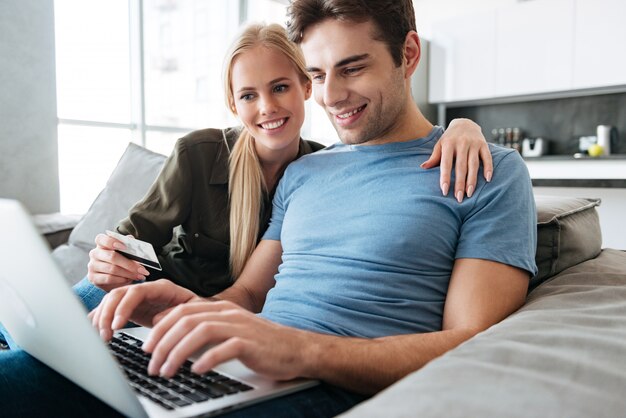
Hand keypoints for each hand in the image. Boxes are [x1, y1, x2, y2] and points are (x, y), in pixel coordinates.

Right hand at [87, 233, 150, 291]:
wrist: (114, 278)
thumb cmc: (121, 261)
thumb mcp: (125, 253)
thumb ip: (128, 245)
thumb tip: (132, 240)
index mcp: (102, 243)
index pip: (102, 239)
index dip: (112, 241)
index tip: (125, 247)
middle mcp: (95, 253)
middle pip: (111, 257)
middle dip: (129, 264)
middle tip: (142, 269)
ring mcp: (92, 266)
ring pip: (112, 269)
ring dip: (129, 273)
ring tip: (140, 276)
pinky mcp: (93, 277)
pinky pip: (109, 278)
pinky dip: (121, 279)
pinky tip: (129, 279)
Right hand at [89, 279, 198, 340]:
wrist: (200, 316)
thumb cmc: (199, 313)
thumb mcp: (193, 313)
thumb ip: (176, 314)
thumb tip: (158, 320)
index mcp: (162, 288)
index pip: (136, 292)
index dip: (123, 307)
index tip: (117, 326)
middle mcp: (147, 290)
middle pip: (119, 294)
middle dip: (107, 314)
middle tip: (106, 335)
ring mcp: (139, 299)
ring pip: (112, 301)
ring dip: (103, 317)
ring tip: (103, 337)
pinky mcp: (134, 309)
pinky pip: (112, 309)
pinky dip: (102, 317)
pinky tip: (96, 328)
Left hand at [141, 300, 309, 380]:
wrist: (294, 349)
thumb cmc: (260, 343)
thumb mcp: (228, 330)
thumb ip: (202, 326)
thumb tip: (169, 330)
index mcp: (221, 308)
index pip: (182, 311)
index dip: (161, 328)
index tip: (147, 347)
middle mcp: (228, 313)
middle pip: (187, 321)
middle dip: (163, 343)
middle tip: (152, 364)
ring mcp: (240, 327)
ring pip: (200, 332)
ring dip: (178, 353)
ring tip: (167, 371)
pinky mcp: (251, 344)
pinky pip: (224, 348)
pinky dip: (207, 359)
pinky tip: (196, 370)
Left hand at [421, 118, 492, 202]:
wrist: (465, 122)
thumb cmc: (449, 138)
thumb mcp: (440, 145)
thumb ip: (434, 157)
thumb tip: (423, 167)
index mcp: (448, 144)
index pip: (446, 164)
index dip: (445, 178)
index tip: (444, 191)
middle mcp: (461, 143)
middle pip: (461, 167)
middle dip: (460, 183)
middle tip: (458, 198)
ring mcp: (473, 144)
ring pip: (474, 164)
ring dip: (472, 180)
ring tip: (469, 193)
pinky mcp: (484, 144)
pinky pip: (487, 157)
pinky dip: (488, 168)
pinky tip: (487, 179)